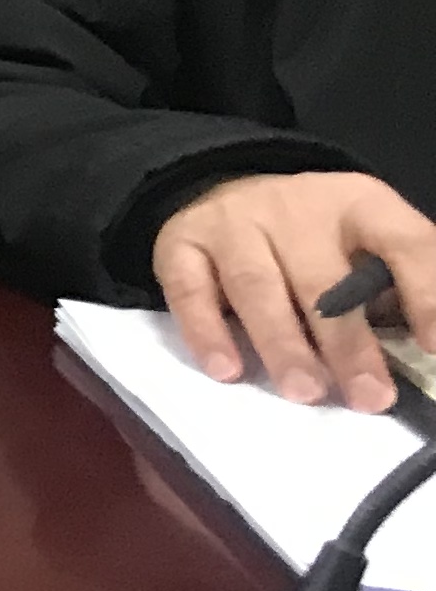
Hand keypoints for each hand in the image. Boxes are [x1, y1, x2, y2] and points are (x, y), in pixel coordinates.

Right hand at [151, 172, 435, 409]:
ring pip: (256, 284)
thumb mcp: (370, 245)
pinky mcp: (179, 243)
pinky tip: (226, 369)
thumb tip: (427, 348)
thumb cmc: (315, 240)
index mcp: (358, 204)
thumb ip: (399, 288)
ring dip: (282, 343)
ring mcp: (231, 222)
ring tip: (304, 392)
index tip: (435, 347)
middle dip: (347, 342)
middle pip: (323, 278)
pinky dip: (207, 331)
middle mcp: (293, 207)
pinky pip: (190, 289)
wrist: (226, 192)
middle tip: (369, 397)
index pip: (404, 243)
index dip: (426, 294)